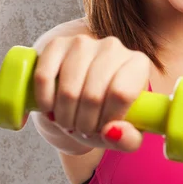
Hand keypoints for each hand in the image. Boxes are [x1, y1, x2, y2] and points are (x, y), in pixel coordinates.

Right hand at [33, 34, 150, 152]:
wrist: (80, 95)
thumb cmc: (107, 114)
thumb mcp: (125, 134)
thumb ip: (128, 140)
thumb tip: (112, 132)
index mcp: (138, 64)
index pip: (121, 94)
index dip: (107, 120)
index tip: (102, 130)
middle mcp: (113, 46)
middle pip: (93, 95)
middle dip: (84, 123)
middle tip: (83, 130)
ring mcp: (83, 42)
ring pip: (68, 89)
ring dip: (65, 116)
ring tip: (69, 122)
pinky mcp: (57, 44)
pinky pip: (44, 76)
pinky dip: (45, 101)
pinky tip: (50, 109)